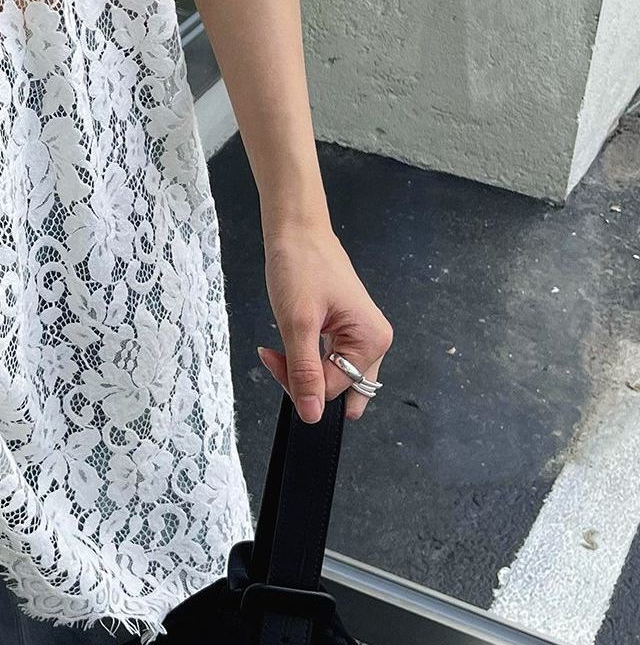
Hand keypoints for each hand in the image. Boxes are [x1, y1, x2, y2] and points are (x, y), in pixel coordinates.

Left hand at [258, 222, 392, 421]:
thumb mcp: (298, 320)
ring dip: (303, 369)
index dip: (299, 383)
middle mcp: (374, 342)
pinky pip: (329, 360)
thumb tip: (312, 415)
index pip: (335, 389)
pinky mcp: (345, 330)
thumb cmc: (300, 264)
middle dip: (305, 381)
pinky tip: (290, 341)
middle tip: (276, 356)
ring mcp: (360, 336)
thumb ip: (304, 370)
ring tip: (280, 345)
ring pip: (332, 376)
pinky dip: (306, 358)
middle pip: (338, 387)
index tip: (270, 357)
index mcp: (372, 341)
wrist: (296, 229)